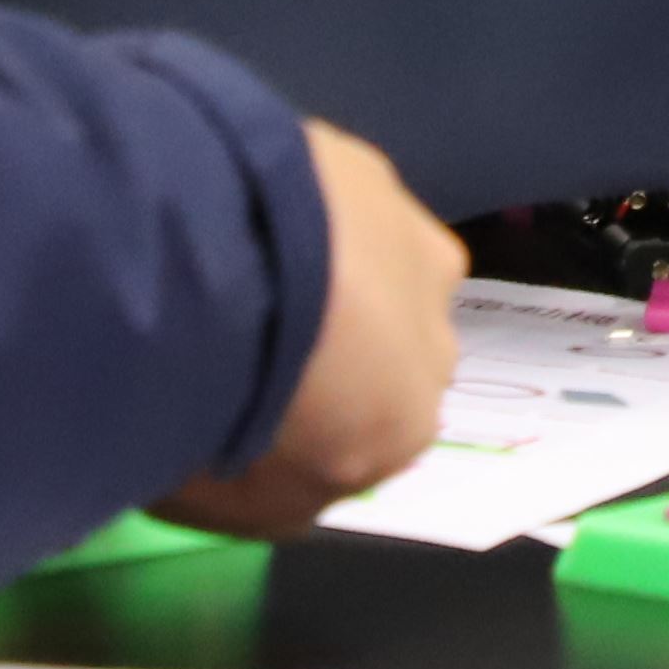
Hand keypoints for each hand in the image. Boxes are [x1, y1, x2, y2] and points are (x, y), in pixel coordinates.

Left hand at [150, 120, 466, 534]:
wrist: (234, 277)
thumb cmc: (241, 411)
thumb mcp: (245, 503)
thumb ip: (278, 489)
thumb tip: (275, 467)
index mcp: (409, 426)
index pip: (372, 434)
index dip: (316, 422)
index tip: (256, 410)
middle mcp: (434, 333)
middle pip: (386, 344)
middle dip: (336, 340)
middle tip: (248, 341)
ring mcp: (409, 240)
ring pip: (374, 262)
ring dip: (326, 266)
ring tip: (238, 266)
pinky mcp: (371, 165)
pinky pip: (334, 196)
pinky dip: (297, 204)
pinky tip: (235, 210)